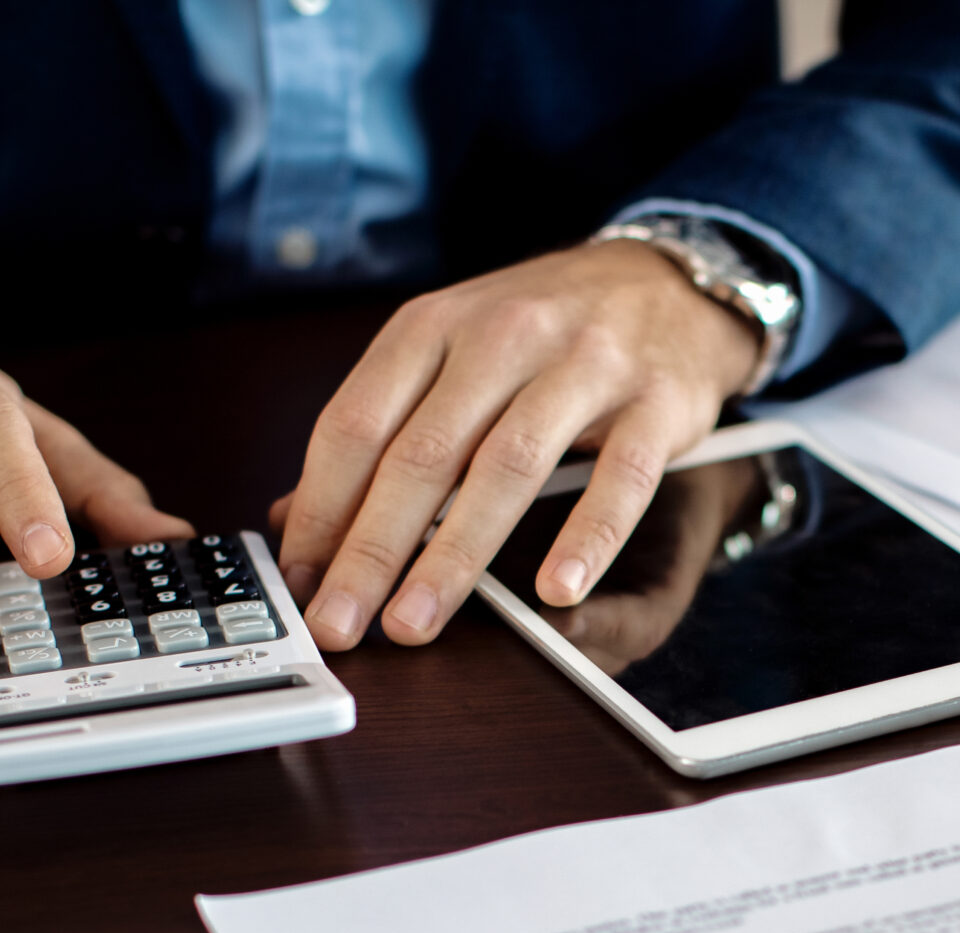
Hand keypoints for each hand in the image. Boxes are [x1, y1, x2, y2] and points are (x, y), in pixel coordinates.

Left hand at [272, 240, 760, 648]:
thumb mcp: (448, 355)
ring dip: (454, 556)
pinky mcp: (655, 400)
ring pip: (506, 467)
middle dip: (371, 550)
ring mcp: (583, 365)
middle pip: (421, 454)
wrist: (665, 282)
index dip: (320, 510)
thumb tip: (293, 517)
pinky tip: (556, 591)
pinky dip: (587, 537)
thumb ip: (381, 429)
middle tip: (340, 622)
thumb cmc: (544, 332)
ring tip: (416, 622)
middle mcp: (501, 336)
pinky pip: (618, 477)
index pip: (356, 424)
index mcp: (433, 327)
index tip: (298, 582)